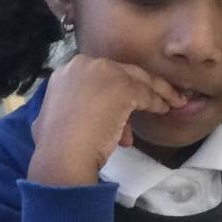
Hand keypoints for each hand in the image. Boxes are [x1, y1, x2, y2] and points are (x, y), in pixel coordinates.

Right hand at [28, 53, 186, 187]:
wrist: (61, 156)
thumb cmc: (56, 146)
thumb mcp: (56, 118)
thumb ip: (73, 107)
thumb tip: (87, 116)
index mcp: (65, 72)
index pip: (101, 74)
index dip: (116, 88)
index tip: (126, 104)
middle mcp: (84, 65)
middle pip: (121, 72)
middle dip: (140, 86)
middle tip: (155, 98)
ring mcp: (103, 73)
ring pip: (137, 80)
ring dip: (154, 93)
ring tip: (165, 106)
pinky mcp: (122, 87)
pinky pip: (145, 94)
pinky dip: (156, 102)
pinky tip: (164, 110)